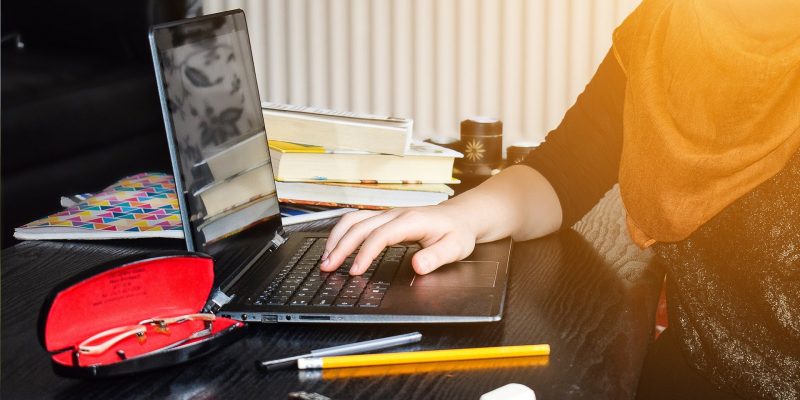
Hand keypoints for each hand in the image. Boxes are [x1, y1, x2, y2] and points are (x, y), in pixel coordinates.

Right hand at [320, 205, 476, 275]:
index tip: (355, 271)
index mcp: (411, 221)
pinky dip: (342, 232)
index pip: (381, 235)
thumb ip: (436, 257)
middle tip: (328, 267)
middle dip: (341, 247)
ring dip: (337, 238)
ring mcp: (388, 214)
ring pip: (354, 220)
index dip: (365, 253)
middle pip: (360, 226)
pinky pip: (357, 220)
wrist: (461, 216)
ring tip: (325, 258)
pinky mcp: (384, 218)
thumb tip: (418, 265)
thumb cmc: (457, 232)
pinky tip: (336, 246)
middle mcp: (395, 214)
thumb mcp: (455, 248)